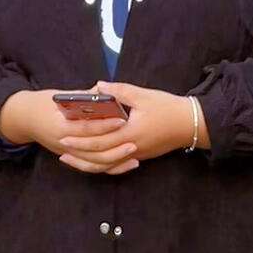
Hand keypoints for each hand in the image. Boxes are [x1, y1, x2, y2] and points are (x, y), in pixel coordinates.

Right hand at [0, 89, 138, 173]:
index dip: (105, 125)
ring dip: (115, 162)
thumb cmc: (42, 104)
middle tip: (134, 143)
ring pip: (94, 164)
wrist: (24, 119)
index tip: (122, 120)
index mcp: (60, 126)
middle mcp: (63, 145)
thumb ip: (82, 96)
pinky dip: (108, 167)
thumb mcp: (59, 96)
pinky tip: (123, 163)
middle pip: (93, 152)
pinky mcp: (71, 158)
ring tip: (133, 155)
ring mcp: (67, 154)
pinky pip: (92, 167)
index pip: (86, 128)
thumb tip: (104, 92)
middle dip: (114, 149)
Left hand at [56, 82, 200, 173]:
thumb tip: (98, 86)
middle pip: (99, 155)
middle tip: (61, 147)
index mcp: (130, 132)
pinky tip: (92, 161)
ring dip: (87, 163)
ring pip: (106, 165)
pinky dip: (101, 165)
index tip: (64, 134)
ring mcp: (135, 155)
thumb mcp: (143, 95)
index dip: (80, 137)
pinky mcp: (139, 157)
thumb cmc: (168, 107)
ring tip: (71, 159)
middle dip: (79, 152)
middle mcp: (130, 148)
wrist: (190, 125)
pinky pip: (115, 165)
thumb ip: (119, 91)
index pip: (99, 139)